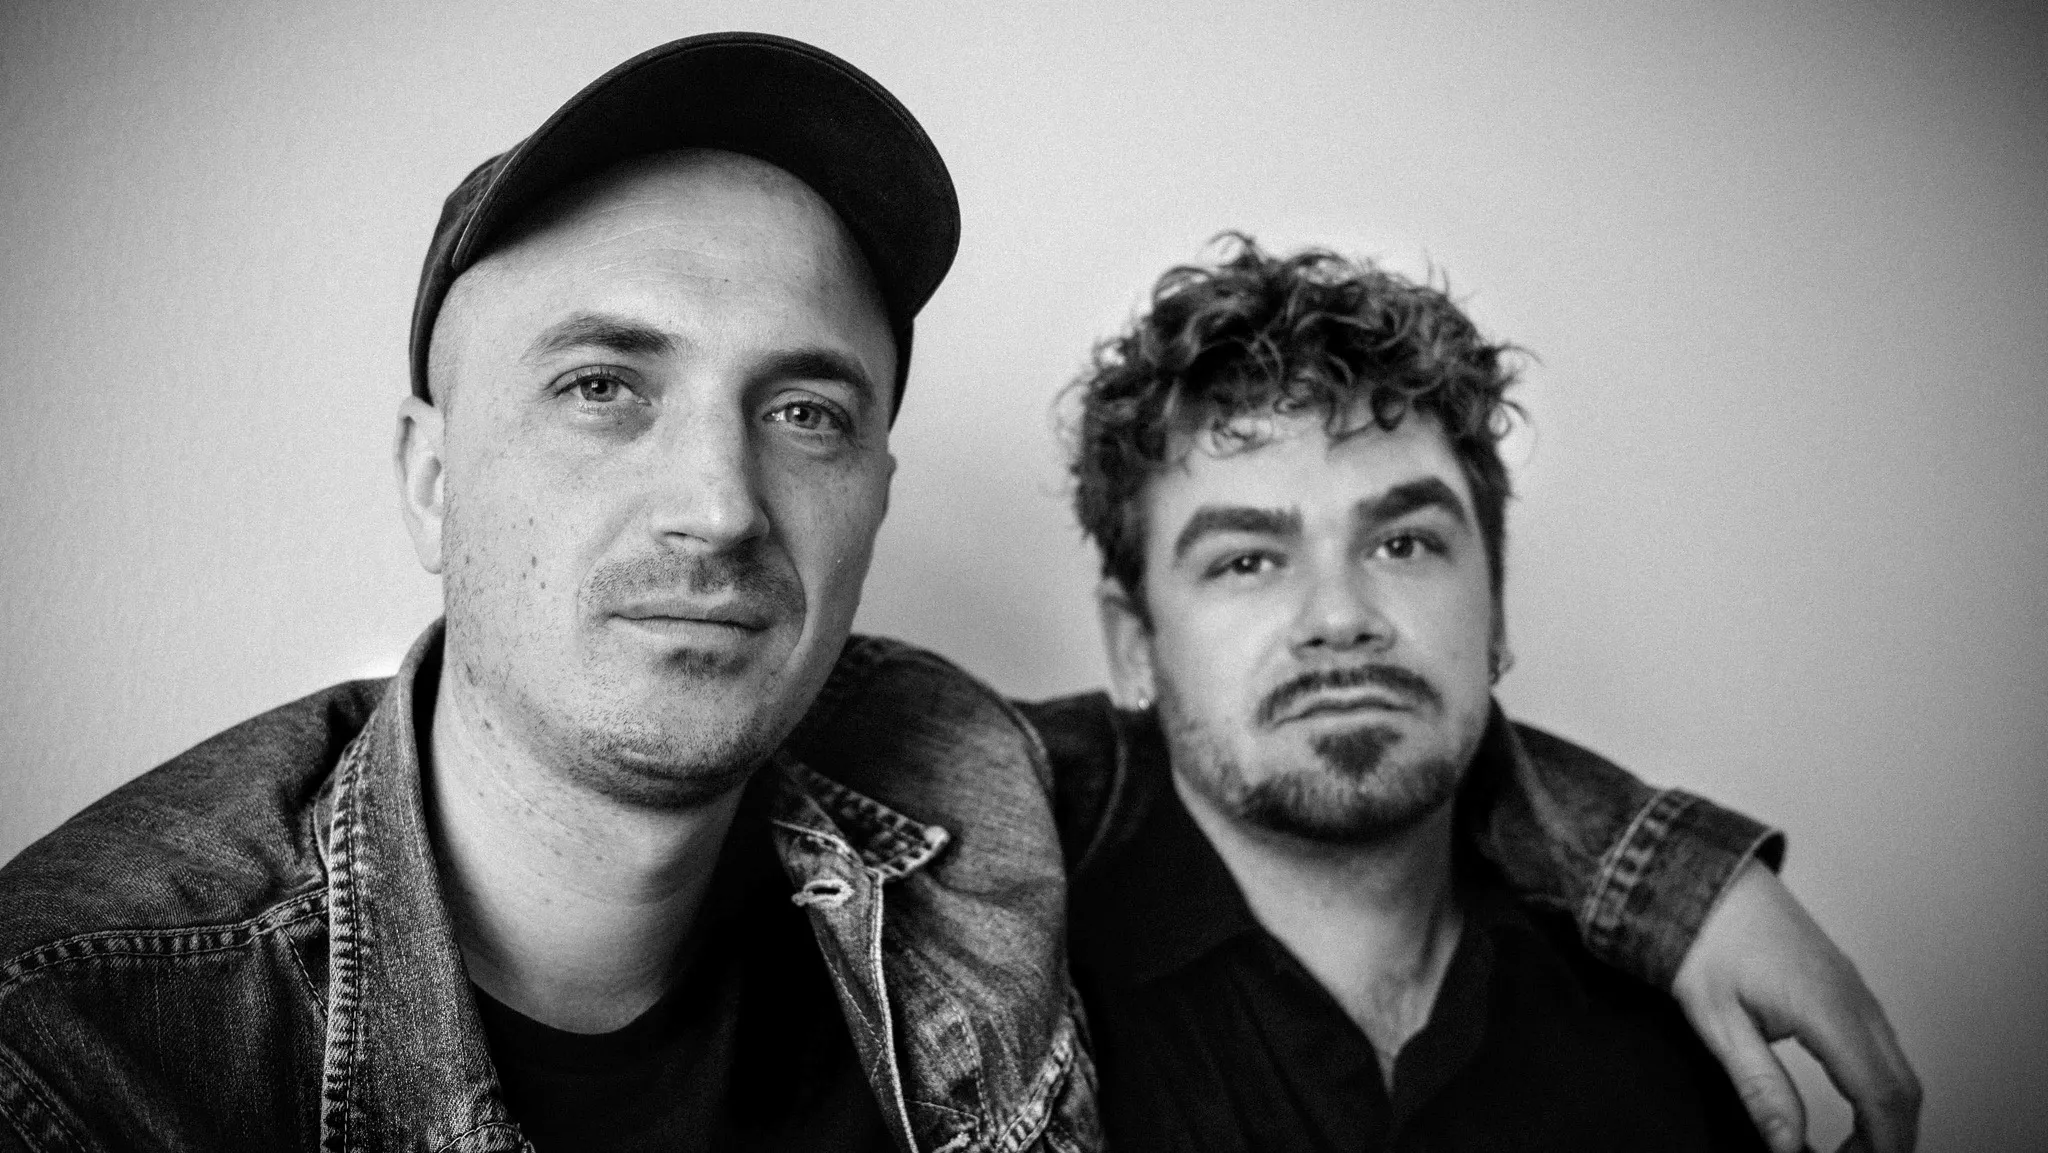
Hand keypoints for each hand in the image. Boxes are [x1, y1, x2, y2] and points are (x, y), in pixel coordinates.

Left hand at [1672, 860, 1921, 1152]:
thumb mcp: (1717, 1022)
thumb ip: (1760, 1086)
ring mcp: (1855, 988)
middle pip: (1903, 1087)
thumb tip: (1789, 1146)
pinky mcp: (1846, 984)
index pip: (1879, 1095)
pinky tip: (1853, 1107)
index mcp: (1826, 1008)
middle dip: (1890, 1139)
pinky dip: (1880, 1085)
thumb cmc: (1702, 940)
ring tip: (1851, 1150)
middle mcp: (1854, 997)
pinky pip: (1883, 1044)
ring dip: (1887, 1113)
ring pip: (1898, 1065)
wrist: (1704, 877)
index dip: (1877, 1145)